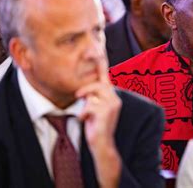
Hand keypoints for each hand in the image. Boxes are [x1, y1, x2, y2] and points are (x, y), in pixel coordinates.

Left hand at [76, 62, 121, 187]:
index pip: (105, 75)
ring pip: (93, 94)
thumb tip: (82, 89)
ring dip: (85, 104)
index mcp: (111, 95)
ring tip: (85, 114)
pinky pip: (90, 105)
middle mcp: (115, 98)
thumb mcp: (93, 108)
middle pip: (99, 83)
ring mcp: (113, 105)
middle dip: (87, 90)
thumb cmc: (96, 126)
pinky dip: (84, 113)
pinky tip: (86, 120)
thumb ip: (91, 97)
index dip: (101, 62)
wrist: (102, 145)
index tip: (97, 48)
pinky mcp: (107, 113)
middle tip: (78, 96)